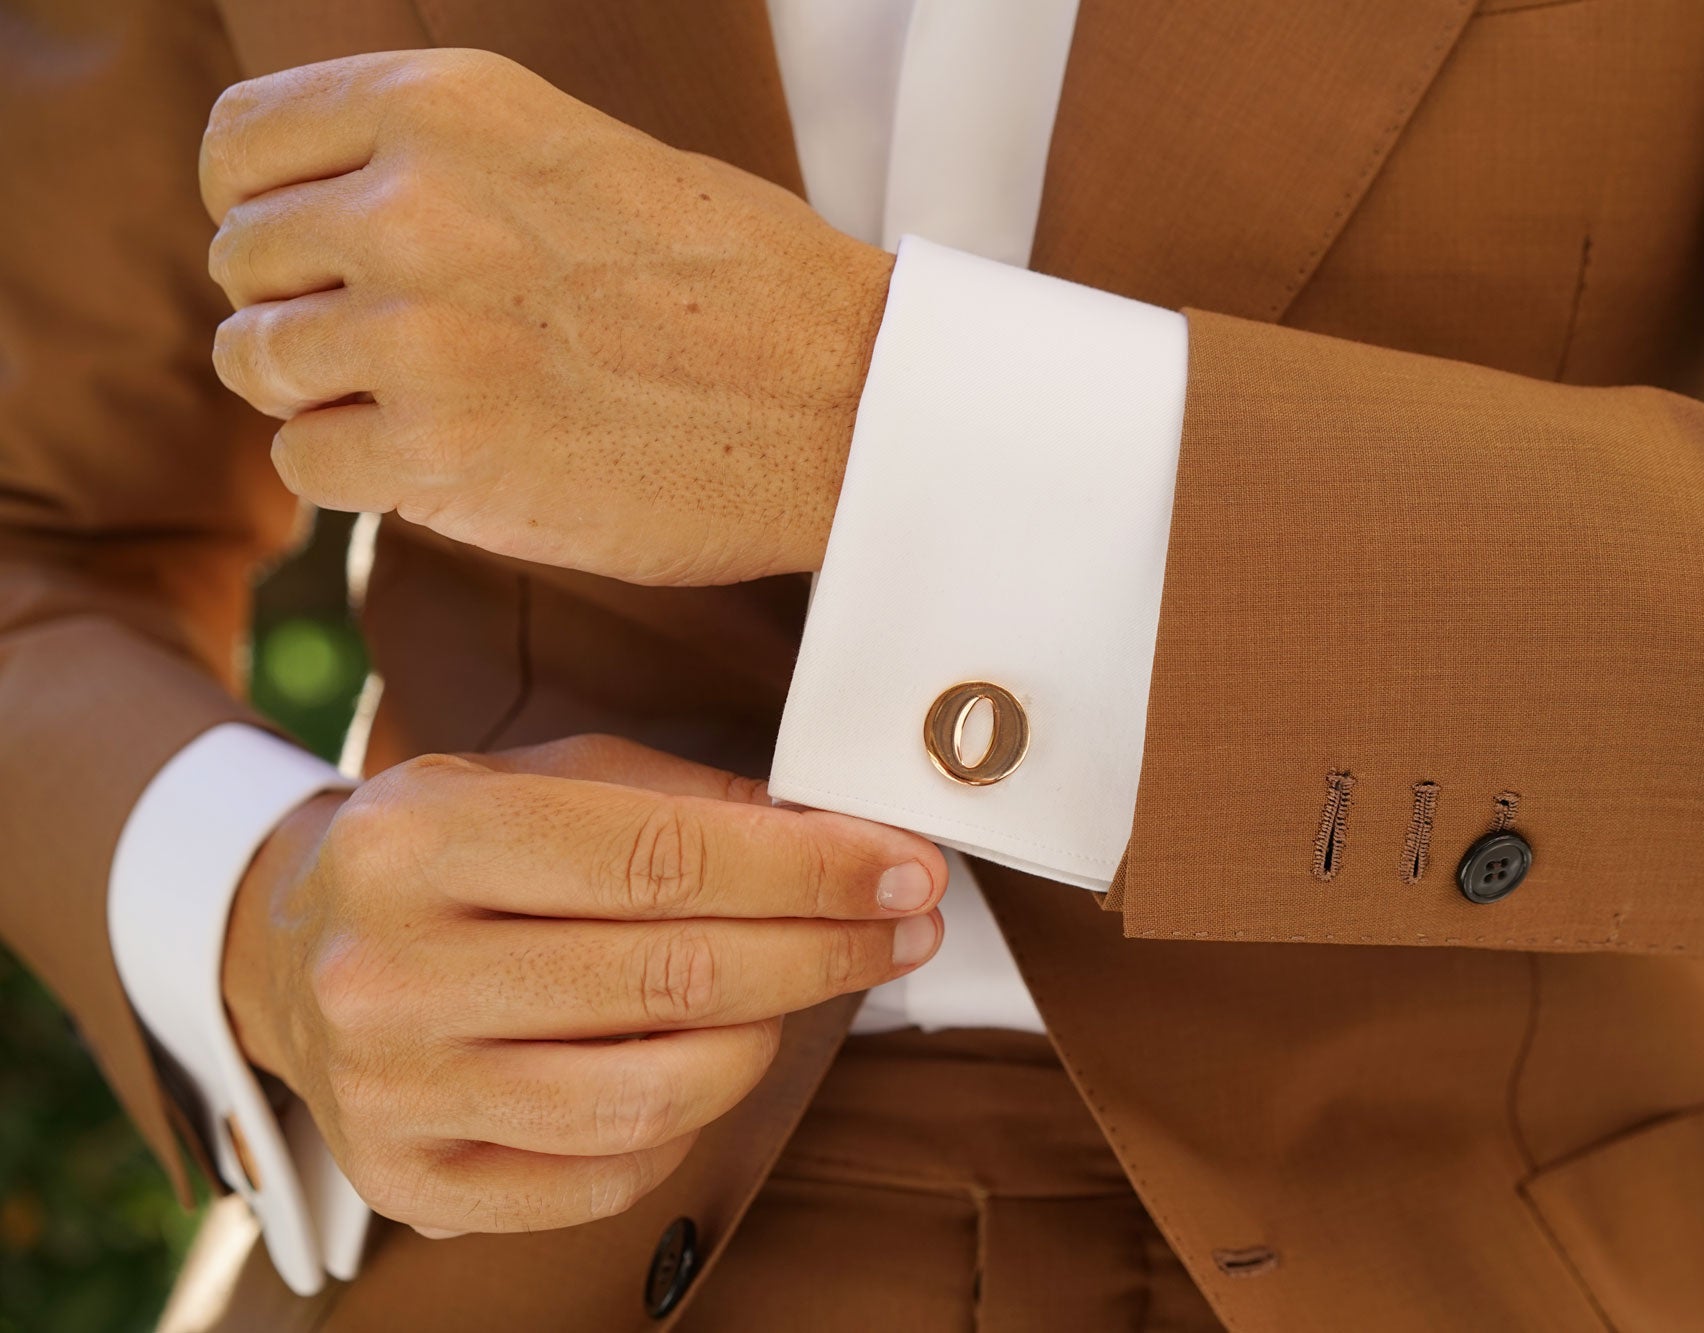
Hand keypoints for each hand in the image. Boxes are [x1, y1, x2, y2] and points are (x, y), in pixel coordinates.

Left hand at [201, 49, 892, 585]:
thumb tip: (324, 224)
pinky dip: (359, 475)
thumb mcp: (583, 155)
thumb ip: (446, 169)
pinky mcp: (438, 451)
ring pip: (260, 364)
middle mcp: (414, 201)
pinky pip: (306, 462)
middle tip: (402, 353)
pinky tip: (447, 465)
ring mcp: (419, 330)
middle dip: (303, 311)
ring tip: (430, 410)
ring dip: (326, 397)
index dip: (265, 209)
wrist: (850, 400)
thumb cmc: (741, 286)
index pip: (242, 142)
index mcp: (450, 104)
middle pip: (242, 261)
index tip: (316, 259)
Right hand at [221, 735, 943, 1234]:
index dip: (809, 869)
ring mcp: (394, 1092)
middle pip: (673, 978)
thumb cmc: (451, 852)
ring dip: (769, 1040)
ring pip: (653, 1096)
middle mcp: (392, 971)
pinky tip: (712, 1061)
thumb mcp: (544, 776)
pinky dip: (692, 1122)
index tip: (905, 869)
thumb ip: (687, 798)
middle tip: (909, 927)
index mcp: (421, 838)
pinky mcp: (413, 1183)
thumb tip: (841, 836)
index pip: (663, 858)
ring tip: (806, 989)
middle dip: (825, 950)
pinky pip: (609, 1177)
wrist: (294, 951)